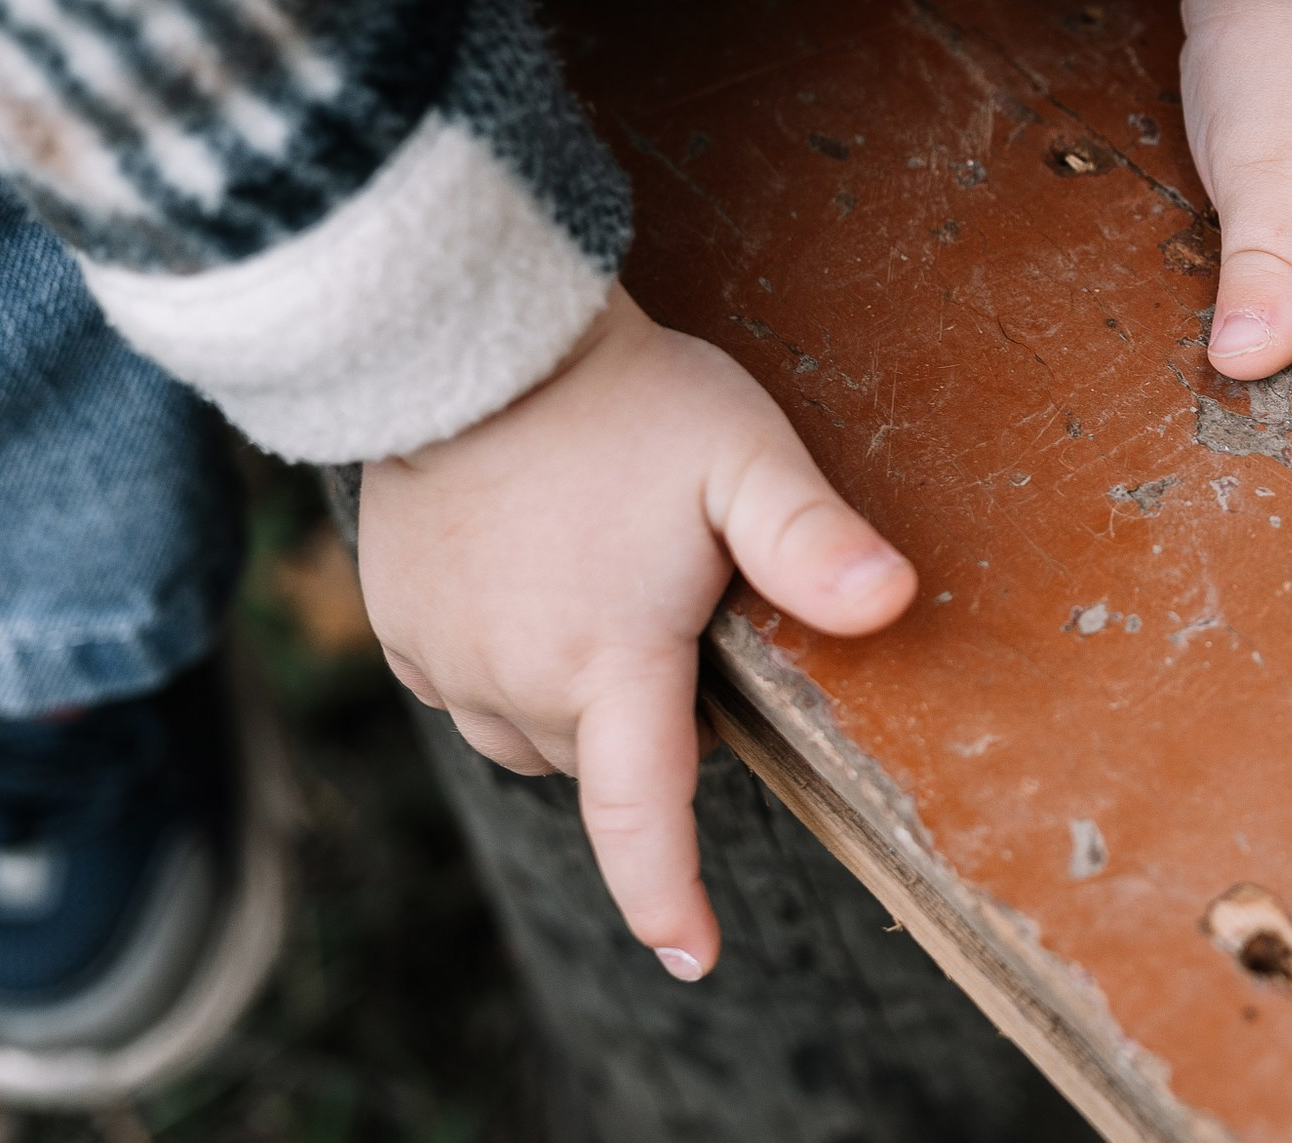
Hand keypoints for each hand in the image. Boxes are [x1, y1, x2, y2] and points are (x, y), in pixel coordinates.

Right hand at [356, 286, 917, 979]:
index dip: (667, 897)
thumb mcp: (742, 454)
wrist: (466, 337)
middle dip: (653, 719)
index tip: (694, 953)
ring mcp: (442, 661)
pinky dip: (514, 668)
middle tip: (677, 603)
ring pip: (538, 735)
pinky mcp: (396, 630)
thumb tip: (894, 601)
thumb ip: (812, 538)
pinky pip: (472, 691)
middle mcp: (512, 682)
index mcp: (606, 660)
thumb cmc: (622, 398)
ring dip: (583, 701)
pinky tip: (537, 583)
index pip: (642, 816)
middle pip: (608, 761)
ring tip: (606, 587)